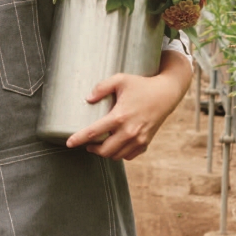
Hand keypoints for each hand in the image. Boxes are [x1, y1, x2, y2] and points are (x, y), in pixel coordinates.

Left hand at [66, 52, 191, 161]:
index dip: (79, 139)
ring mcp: (139, 139)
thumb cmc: (142, 85)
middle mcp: (129, 131)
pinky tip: (116, 145)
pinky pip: (128, 156)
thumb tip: (87, 98)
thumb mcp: (120, 79)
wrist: (166, 93)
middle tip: (87, 144)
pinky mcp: (145, 143)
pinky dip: (120, 154)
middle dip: (92, 149)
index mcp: (120, 116)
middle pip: (104, 150)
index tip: (69, 143)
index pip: (94, 132)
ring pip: (116, 156)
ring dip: (105, 152)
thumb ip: (102, 87)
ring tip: (100, 145)